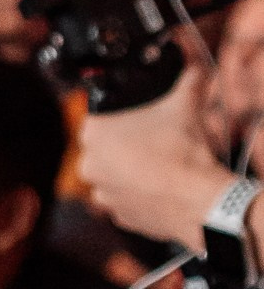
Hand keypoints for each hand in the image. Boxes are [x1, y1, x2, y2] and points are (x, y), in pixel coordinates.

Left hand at [74, 61, 238, 256]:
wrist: (199, 199)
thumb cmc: (183, 151)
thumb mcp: (184, 105)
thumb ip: (188, 81)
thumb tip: (195, 70)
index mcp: (94, 134)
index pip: (98, 117)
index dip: (119, 117)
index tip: (136, 121)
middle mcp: (88, 165)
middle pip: (104, 148)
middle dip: (124, 145)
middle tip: (151, 142)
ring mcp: (102, 194)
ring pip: (113, 175)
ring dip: (129, 171)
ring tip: (158, 165)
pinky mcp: (119, 217)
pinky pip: (125, 200)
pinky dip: (139, 195)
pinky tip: (160, 187)